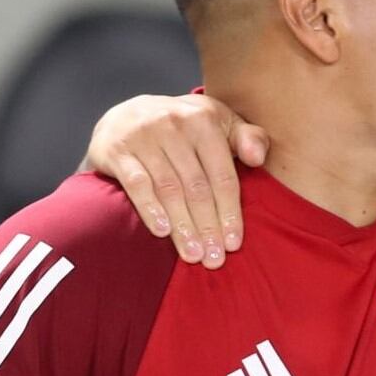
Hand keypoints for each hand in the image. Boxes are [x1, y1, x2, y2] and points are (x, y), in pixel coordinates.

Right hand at [84, 94, 267, 267]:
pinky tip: (162, 232)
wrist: (125, 115)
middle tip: (214, 260)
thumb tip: (259, 158)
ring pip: (169, 189)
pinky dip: (150, 208)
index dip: (230, 212)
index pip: (222, 175)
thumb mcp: (218, 122)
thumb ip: (246, 138)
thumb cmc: (183, 127)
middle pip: (197, 186)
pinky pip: (136, 183)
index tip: (234, 244)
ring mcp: (143, 136)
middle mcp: (173, 124)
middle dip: (208, 226)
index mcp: (204, 119)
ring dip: (183, 226)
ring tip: (193, 255)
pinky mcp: (117, 150)